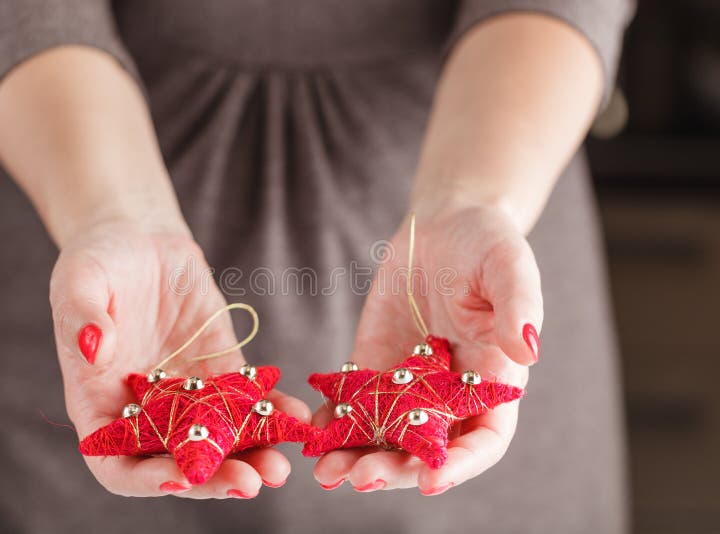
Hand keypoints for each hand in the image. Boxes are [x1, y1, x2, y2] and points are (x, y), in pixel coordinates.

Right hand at [50, 218, 310, 497]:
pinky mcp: (220, 370)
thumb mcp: (80, 279)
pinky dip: (271, 412)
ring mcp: (186, 394)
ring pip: (219, 439)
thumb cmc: (98, 261)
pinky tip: (296, 416)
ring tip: (281, 465)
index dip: (146, 480)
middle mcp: (145, 410)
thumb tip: (95, 348)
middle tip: (249, 482)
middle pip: (177, 461)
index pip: (117, 463)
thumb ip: (82, 315)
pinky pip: (248, 400)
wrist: (140, 239)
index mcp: (100, 404)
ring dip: (250, 456)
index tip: (180, 479)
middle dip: (212, 477)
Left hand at [313, 206, 540, 493]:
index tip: (430, 480)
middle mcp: (449, 394)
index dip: (460, 464)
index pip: (483, 439)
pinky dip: (332, 425)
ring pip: (385, 436)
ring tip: (326, 472)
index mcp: (492, 381)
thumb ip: (519, 307)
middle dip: (395, 469)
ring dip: (357, 458)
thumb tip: (528, 352)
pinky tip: (310, 436)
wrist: (443, 227)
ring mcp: (408, 385)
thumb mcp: (509, 266)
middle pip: (425, 449)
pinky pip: (352, 406)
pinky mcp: (373, 367)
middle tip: (361, 477)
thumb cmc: (486, 244)